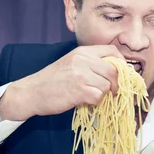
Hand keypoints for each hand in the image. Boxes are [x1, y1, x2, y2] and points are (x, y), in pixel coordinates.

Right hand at [0, 45, 123, 120]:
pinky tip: (85, 101)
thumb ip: (90, 63)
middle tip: (112, 92)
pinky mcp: (79, 90)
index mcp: (82, 51)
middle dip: (116, 84)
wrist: (31, 92)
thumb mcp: (71, 63)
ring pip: (107, 85)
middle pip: (114, 70)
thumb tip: (115, 72)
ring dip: (103, 94)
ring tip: (91, 96)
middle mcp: (83, 60)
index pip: (112, 50)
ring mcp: (81, 74)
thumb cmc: (52, 80)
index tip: (122, 74)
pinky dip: (95, 102)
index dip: (122, 63)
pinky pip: (99, 97)